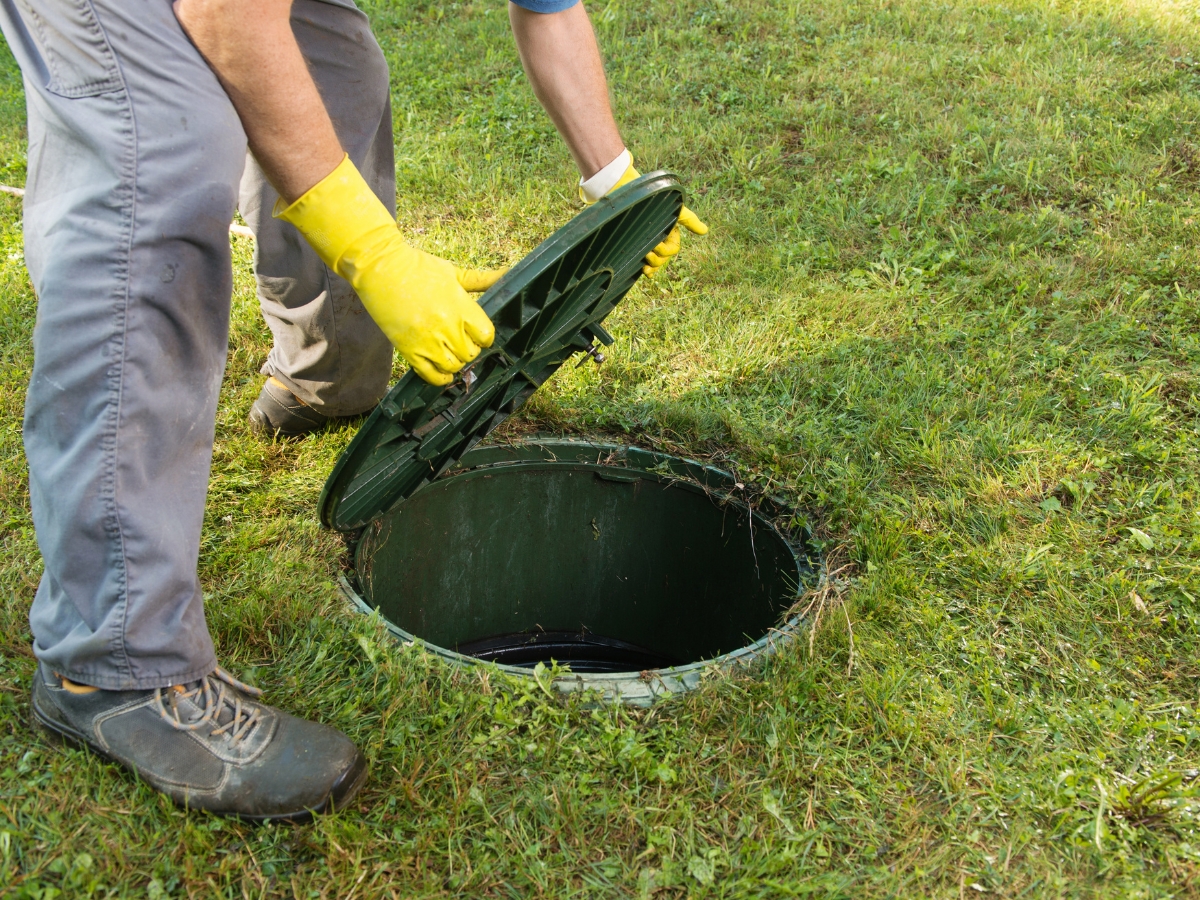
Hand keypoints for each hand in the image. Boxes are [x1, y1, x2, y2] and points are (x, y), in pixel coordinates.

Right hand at [276, 156, 501, 384]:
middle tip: (461, 341)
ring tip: (449, 352)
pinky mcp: (409, 349)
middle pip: (471, 353)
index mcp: (461, 305)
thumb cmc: (419, 267)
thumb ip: (482, 279)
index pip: (486, 335)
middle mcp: (447, 325)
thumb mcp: (454, 272)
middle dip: (469, 349)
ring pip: (453, 366)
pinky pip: (431, 376)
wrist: (380, 267)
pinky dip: (440, 378)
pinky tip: (442, 371)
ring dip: (455, 362)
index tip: (477, 333)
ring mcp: (427, 340)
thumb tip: (509, 275)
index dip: (484, 336)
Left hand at [588, 159, 708, 276]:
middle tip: (648, 255)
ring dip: (652, 266)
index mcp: (669, 231)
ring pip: (654, 261)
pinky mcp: (634, 242)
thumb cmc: (654, 198)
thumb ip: (689, 221)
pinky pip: (641, 260)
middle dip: (658, 260)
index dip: (666, 251)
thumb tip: (705, 231)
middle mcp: (659, 237)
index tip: (656, 246)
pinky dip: (645, 268)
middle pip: (663, 257)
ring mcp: (646, 240)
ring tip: (644, 266)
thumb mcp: (675, 209)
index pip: (672, 248)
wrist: (631, 192)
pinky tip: (643, 272)